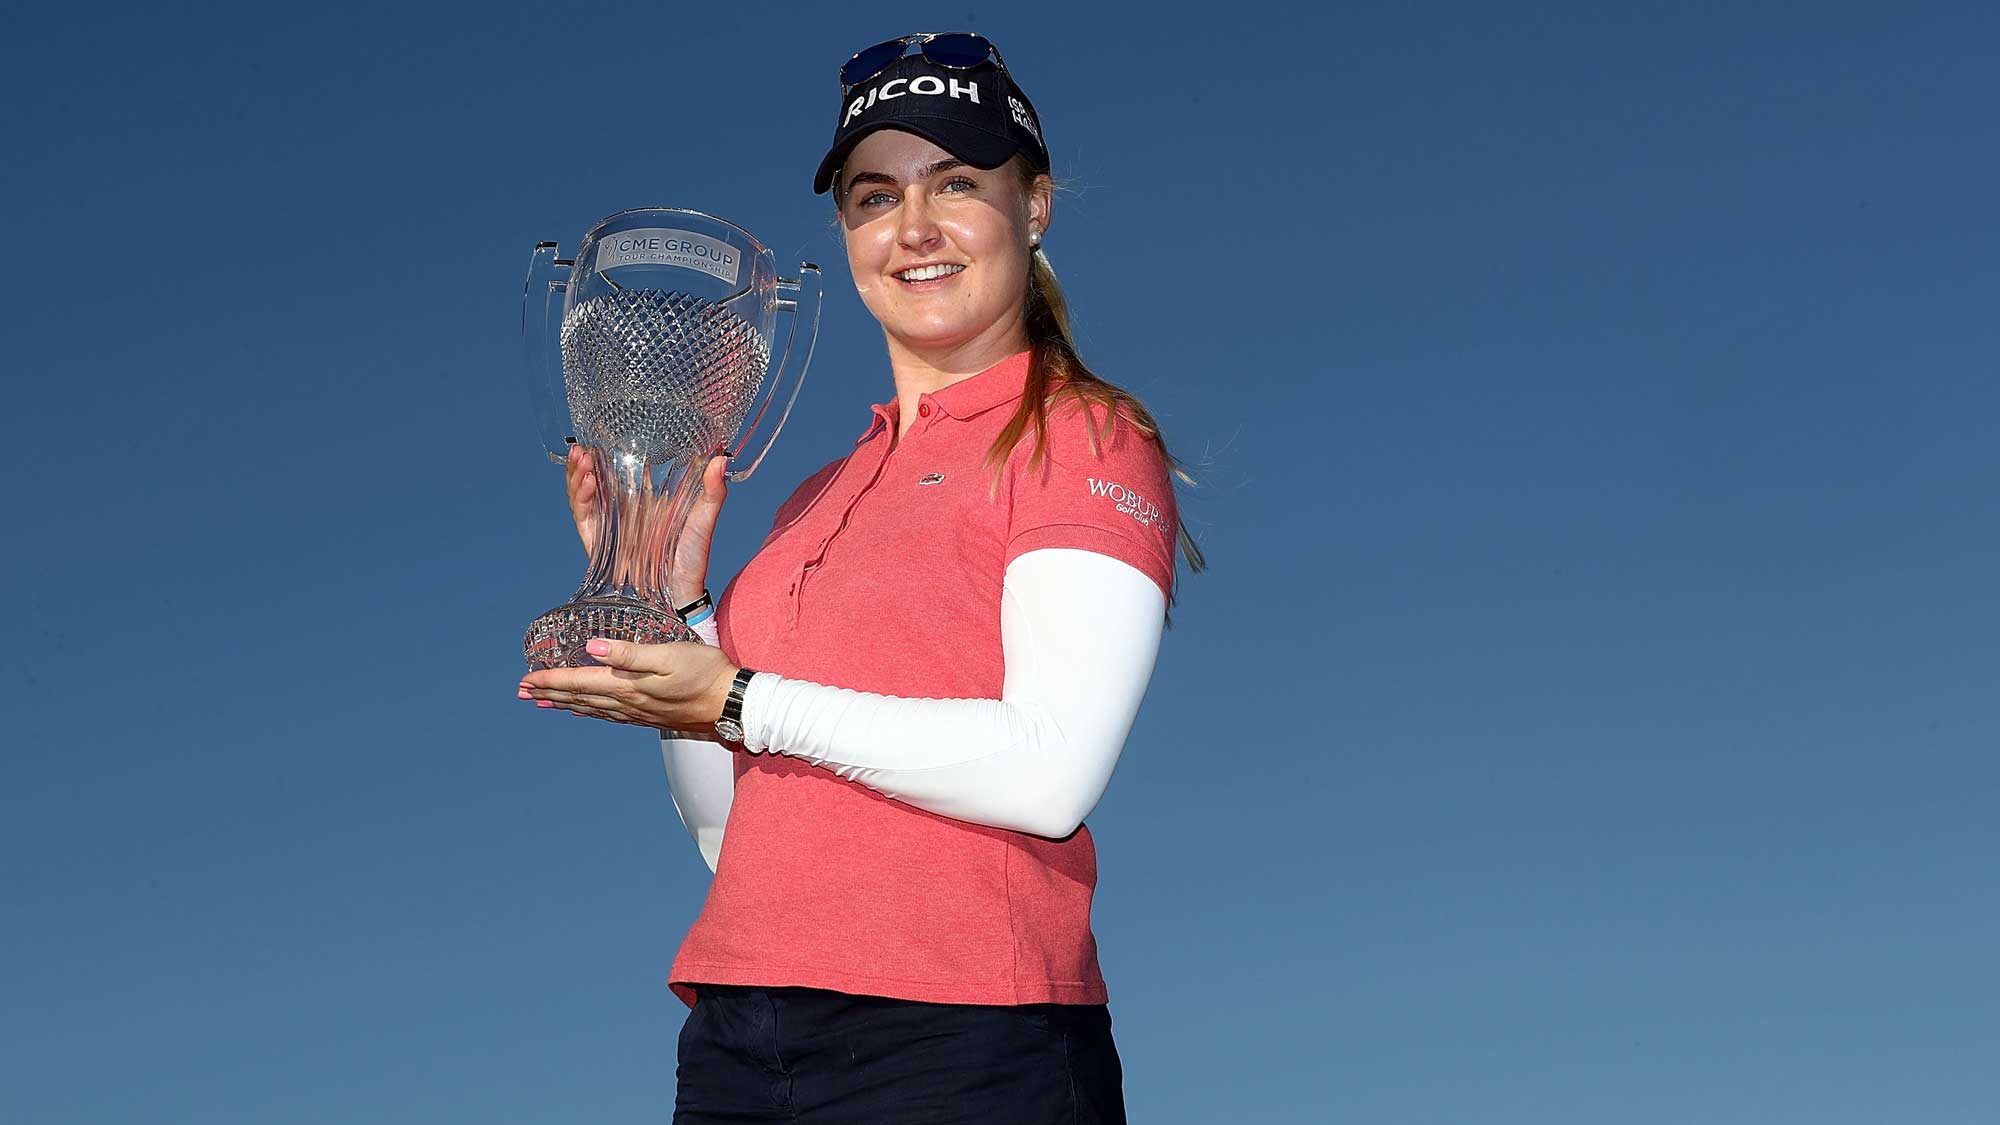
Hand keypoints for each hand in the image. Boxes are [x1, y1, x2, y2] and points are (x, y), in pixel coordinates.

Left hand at [519, 638, 738, 731]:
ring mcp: (638, 712)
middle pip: (579, 697)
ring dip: (564, 703)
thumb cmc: (705, 673)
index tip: (526, 678)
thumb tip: (592, 648)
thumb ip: (629, 653)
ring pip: (591, 708)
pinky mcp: (649, 716)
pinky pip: (609, 715)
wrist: (732, 703)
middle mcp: (627, 703)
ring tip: (543, 701)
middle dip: (549, 693)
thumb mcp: (668, 654)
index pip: (579, 681)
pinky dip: (590, 711)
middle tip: (522, 691)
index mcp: (627, 685)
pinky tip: (585, 710)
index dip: (550, 679)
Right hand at [565, 446, 729, 601]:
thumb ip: (712, 491)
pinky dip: (581, 498)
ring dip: (578, 474)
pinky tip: (587, 482)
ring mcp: (607, 524)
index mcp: (643, 500)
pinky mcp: (597, 540)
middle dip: (585, 460)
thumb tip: (721, 459)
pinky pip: (583, 516)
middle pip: (594, 478)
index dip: (608, 452)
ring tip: (581, 457)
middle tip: (584, 446)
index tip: (604, 434)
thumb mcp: (704, 519)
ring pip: (584, 494)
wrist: (680, 593)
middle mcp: (621, 509)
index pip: (619, 469)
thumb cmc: (693, 558)